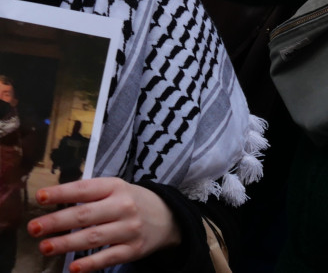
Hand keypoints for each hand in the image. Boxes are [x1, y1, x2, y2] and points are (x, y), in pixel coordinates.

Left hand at [28, 178, 180, 271]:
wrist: (168, 217)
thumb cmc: (131, 202)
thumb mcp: (116, 189)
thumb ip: (88, 194)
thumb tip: (51, 201)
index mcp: (116, 187)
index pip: (86, 189)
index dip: (62, 193)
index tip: (41, 197)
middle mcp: (123, 206)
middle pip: (86, 214)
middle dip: (57, 222)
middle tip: (34, 227)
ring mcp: (129, 228)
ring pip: (94, 237)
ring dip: (67, 243)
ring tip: (45, 247)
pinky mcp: (133, 249)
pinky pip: (109, 257)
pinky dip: (91, 264)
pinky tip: (74, 267)